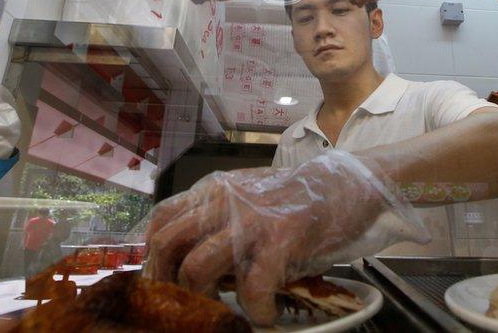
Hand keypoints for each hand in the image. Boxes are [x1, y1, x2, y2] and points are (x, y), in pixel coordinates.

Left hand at [146, 152, 422, 324]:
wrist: (345, 183)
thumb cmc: (298, 198)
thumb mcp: (249, 197)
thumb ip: (220, 220)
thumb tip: (194, 265)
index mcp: (214, 192)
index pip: (161, 220)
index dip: (152, 256)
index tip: (162, 282)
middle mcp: (224, 202)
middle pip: (168, 245)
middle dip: (170, 284)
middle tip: (191, 305)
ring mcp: (250, 219)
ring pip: (198, 267)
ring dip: (208, 300)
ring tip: (229, 310)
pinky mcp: (280, 237)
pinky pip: (252, 286)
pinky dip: (257, 309)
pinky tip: (268, 314)